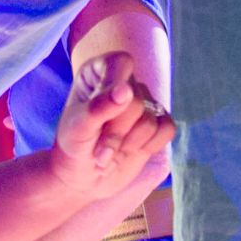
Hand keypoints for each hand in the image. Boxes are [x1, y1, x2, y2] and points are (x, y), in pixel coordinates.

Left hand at [51, 52, 173, 200]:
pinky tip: (130, 151)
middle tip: (99, 149)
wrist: (83, 177)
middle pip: (136, 101)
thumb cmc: (74, 147)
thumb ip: (98, 108)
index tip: (97, 118)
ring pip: (151, 119)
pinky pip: (167, 129)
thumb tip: (125, 90)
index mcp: (99, 72)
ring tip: (110, 153)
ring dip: (128, 144)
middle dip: (116, 132)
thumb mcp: (77, 129)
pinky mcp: (158, 121)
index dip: (114, 89)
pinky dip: (149, 146)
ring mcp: (143, 101)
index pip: (120, 64)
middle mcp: (124, 82)